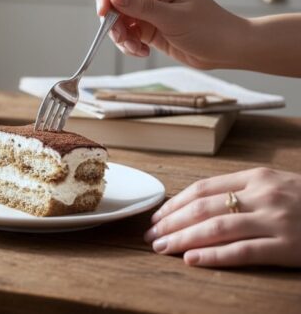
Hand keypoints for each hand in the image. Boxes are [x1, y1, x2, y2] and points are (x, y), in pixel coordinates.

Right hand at [95, 0, 248, 69]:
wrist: (228, 50)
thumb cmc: (210, 29)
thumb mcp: (173, 18)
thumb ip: (142, 6)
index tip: (104, 12)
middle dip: (113, 19)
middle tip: (120, 36)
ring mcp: (148, 9)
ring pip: (117, 18)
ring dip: (120, 35)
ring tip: (136, 48)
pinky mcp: (148, 26)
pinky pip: (126, 33)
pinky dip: (128, 44)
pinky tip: (142, 52)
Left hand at [145, 168, 300, 266]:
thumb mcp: (278, 186)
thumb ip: (244, 190)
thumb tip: (198, 204)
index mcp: (258, 177)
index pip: (204, 188)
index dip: (175, 203)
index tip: (157, 217)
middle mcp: (264, 195)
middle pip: (204, 208)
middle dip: (171, 222)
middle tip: (150, 236)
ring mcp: (277, 220)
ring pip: (217, 228)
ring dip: (183, 239)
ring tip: (162, 248)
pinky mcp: (288, 246)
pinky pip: (243, 252)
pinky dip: (213, 256)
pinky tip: (192, 260)